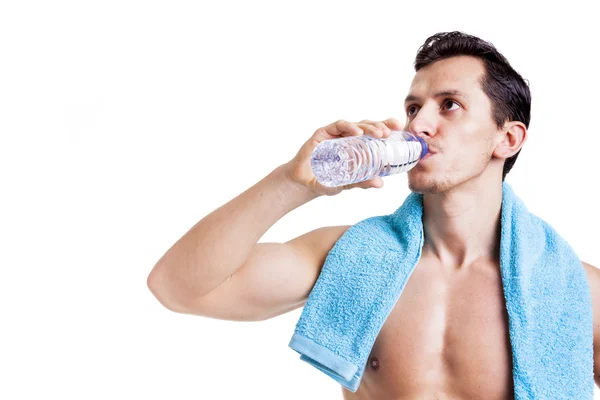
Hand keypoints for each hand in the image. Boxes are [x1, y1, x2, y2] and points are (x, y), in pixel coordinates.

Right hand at [283, 118, 403, 196]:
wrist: (303, 183)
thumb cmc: (325, 180)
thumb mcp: (347, 182)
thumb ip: (362, 181)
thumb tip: (380, 183)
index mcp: (355, 146)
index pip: (374, 134)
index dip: (387, 128)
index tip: (400, 128)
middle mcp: (347, 137)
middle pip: (367, 126)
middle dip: (380, 126)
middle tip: (390, 132)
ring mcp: (335, 134)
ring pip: (355, 125)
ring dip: (368, 127)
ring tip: (379, 133)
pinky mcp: (323, 133)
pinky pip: (338, 126)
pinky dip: (349, 127)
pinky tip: (358, 133)